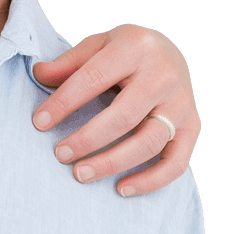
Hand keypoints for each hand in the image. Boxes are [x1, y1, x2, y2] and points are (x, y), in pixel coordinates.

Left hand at [31, 24, 199, 196]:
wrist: (170, 52)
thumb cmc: (124, 51)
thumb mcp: (96, 45)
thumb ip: (68, 63)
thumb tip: (38, 74)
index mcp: (135, 47)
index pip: (92, 78)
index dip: (64, 103)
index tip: (39, 123)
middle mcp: (163, 75)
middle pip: (124, 116)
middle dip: (88, 139)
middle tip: (60, 154)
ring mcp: (182, 103)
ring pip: (148, 142)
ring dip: (112, 162)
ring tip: (80, 173)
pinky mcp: (194, 126)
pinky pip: (176, 162)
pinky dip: (150, 181)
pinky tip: (121, 188)